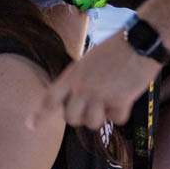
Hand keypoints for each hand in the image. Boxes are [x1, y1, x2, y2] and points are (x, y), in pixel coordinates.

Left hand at [34, 29, 160, 129]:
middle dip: (81, 118)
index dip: (39, 114)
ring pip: (92, 123)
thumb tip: (77, 99)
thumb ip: (79, 79)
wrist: (139, 41)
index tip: (30, 126)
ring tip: (111, 101)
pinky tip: (126, 97)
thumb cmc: (116, 49)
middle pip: (71, 118)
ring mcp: (99, 95)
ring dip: (102, 117)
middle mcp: (81, 86)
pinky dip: (122, 113)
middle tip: (93, 108)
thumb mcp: (88, 61)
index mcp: (72, 74)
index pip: (50, 98)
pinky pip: (117, 120)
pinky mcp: (119, 101)